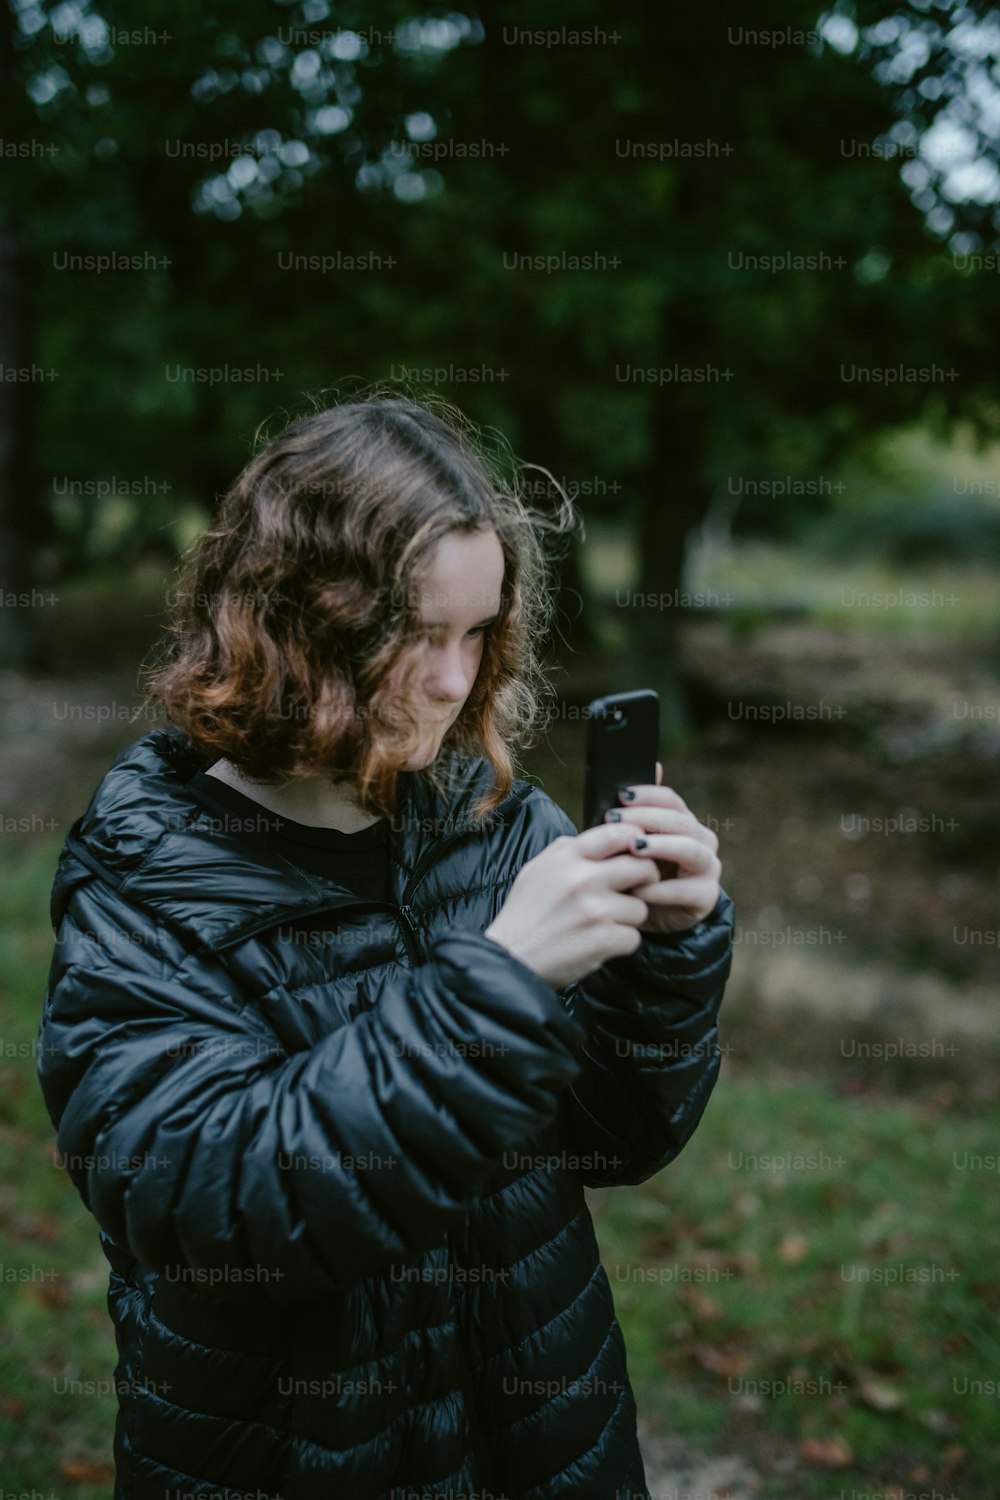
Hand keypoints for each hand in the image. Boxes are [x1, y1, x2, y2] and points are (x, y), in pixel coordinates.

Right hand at [483, 821, 661, 990]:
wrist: (509, 959)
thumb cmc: (524, 915)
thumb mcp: (536, 869)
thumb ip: (567, 850)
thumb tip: (603, 839)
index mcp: (567, 858)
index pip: (617, 834)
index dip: (636, 840)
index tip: (638, 851)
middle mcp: (583, 880)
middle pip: (643, 868)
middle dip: (644, 881)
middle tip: (631, 891)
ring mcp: (594, 911)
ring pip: (640, 908)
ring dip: (627, 920)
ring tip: (602, 924)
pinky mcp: (602, 940)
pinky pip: (633, 938)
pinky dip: (620, 944)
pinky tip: (598, 944)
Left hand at [603, 762, 721, 935]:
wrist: (643, 916)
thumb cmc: (634, 872)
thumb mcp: (626, 842)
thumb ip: (635, 810)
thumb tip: (654, 765)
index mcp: (682, 823)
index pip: (671, 800)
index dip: (647, 795)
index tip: (620, 796)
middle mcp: (700, 841)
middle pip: (680, 821)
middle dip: (647, 818)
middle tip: (617, 821)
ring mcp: (707, 868)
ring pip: (691, 849)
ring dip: (661, 847)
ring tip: (634, 849)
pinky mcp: (705, 897)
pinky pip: (687, 890)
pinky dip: (661, 889)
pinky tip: (638, 889)